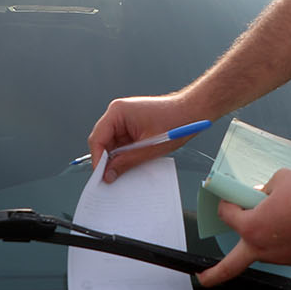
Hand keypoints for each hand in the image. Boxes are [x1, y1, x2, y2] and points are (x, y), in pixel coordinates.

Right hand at [87, 93, 206, 180]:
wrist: (192, 111)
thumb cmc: (175, 122)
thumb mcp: (149, 148)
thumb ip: (126, 162)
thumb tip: (108, 174)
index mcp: (118, 112)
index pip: (97, 138)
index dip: (98, 159)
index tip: (101, 176)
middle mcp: (118, 113)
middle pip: (103, 141)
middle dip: (107, 160)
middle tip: (111, 178)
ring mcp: (125, 119)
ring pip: (112, 144)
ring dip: (118, 158)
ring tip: (126, 170)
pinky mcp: (132, 125)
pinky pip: (122, 142)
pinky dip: (126, 153)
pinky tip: (132, 163)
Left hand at [199, 167, 290, 286]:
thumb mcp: (278, 180)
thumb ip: (263, 190)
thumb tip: (261, 195)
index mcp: (251, 227)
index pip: (227, 216)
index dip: (227, 204)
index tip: (229, 201)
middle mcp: (261, 247)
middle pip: (231, 265)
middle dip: (213, 274)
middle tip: (202, 278)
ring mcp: (277, 257)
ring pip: (259, 251)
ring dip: (259, 239)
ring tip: (275, 220)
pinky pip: (278, 250)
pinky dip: (279, 240)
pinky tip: (289, 226)